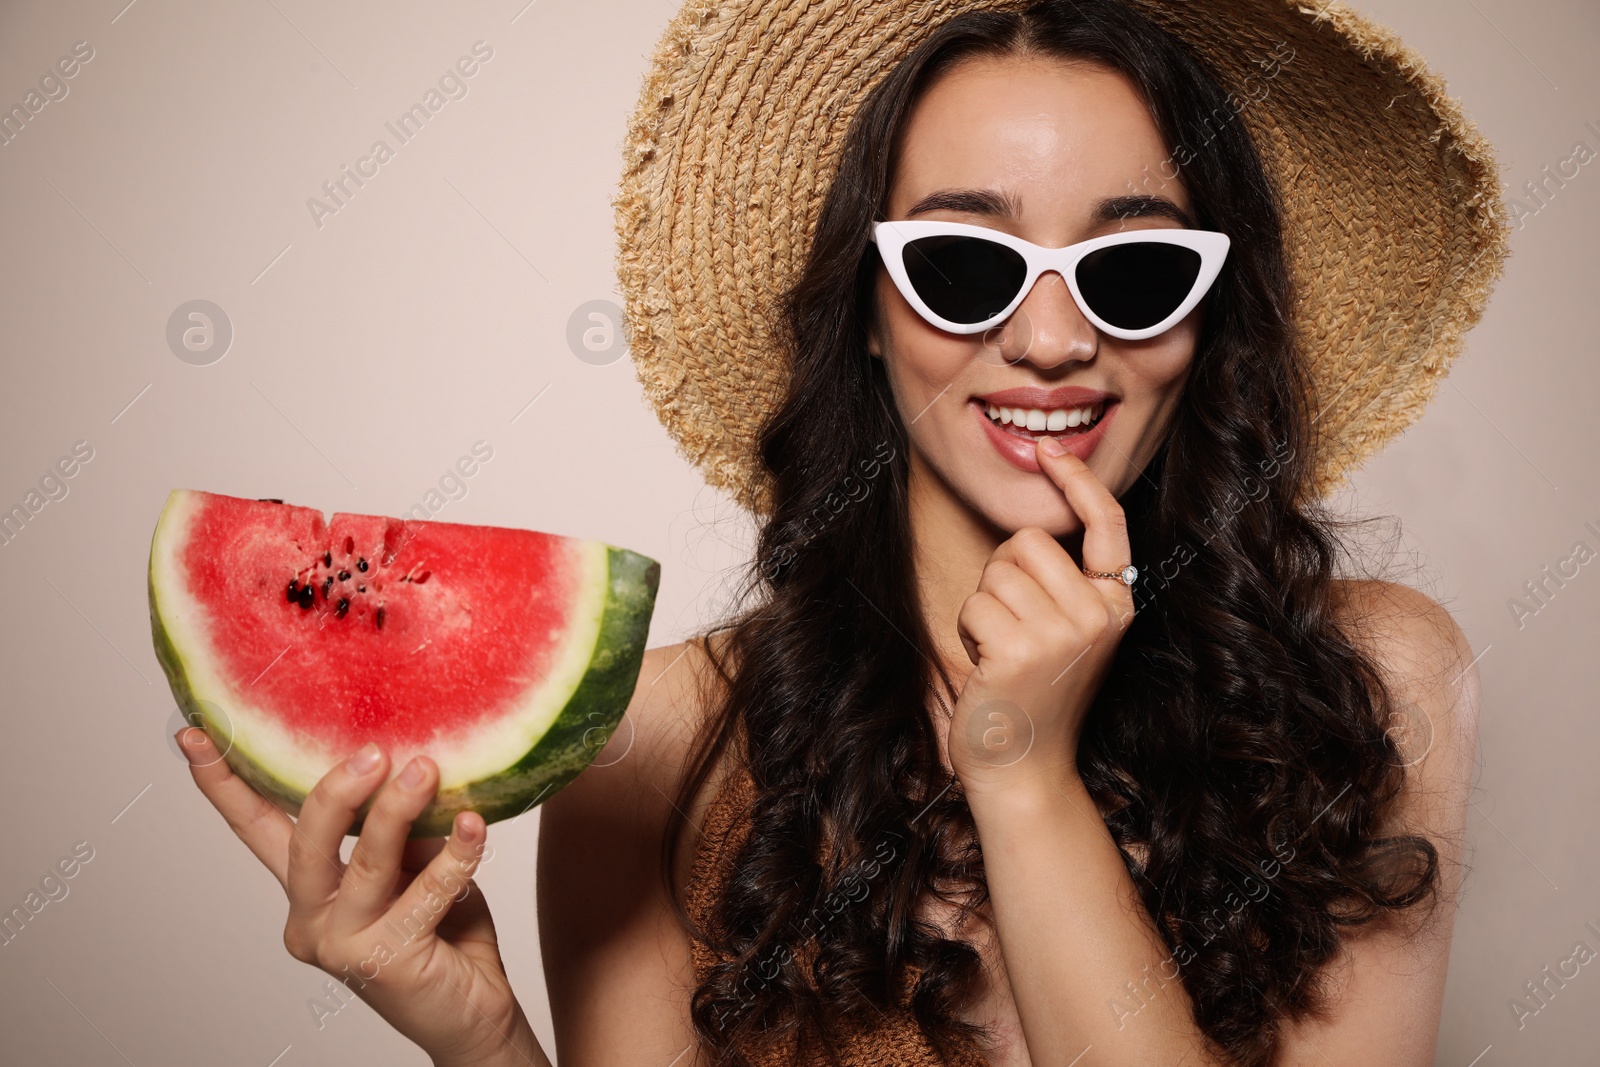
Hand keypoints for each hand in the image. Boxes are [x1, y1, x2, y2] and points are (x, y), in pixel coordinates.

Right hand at [176, 727, 544, 1066]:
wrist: (473, 1011)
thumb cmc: (443, 932)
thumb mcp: (414, 867)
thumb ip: (398, 829)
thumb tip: (406, 764)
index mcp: (309, 890)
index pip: (257, 828)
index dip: (224, 783)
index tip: (195, 733)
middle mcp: (313, 919)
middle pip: (306, 843)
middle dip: (334, 792)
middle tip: (374, 751)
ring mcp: (344, 946)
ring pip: (366, 863)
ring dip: (398, 811)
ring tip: (427, 769)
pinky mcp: (387, 962)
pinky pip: (425, 893)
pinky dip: (455, 856)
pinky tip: (473, 826)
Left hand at [947, 437, 1136, 798]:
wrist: (1024, 768)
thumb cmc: (1034, 696)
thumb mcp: (1069, 633)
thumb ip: (1065, 583)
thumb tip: (1038, 525)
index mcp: (1116, 602)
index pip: (1105, 522)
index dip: (1077, 480)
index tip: (1049, 449)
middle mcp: (1100, 612)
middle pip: (1027, 541)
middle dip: (1003, 576)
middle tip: (1012, 630)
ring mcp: (1065, 630)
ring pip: (996, 571)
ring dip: (984, 608)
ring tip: (1001, 654)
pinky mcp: (1023, 647)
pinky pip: (976, 602)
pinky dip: (969, 630)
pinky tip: (987, 667)